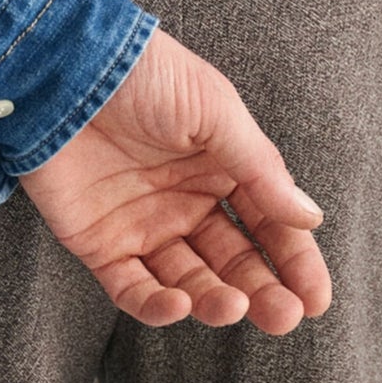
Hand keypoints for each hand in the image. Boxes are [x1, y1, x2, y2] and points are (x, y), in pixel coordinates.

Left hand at [19, 24, 330, 332]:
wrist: (64, 66)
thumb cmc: (144, 73)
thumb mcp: (214, 109)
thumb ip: (260, 167)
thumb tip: (310, 217)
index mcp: (219, 166)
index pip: (267, 223)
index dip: (294, 261)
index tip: (317, 299)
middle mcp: (185, 200)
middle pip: (233, 262)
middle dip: (262, 291)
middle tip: (284, 316)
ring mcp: (144, 224)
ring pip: (189, 283)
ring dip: (215, 301)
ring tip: (235, 306)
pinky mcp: (101, 243)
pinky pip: (133, 289)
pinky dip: (157, 307)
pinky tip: (180, 305)